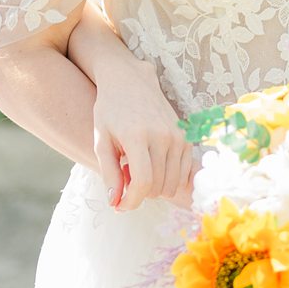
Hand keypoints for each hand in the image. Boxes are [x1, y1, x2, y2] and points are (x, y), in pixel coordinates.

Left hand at [89, 63, 193, 212]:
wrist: (131, 81)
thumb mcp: (101, 141)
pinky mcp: (187, 137)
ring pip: (172, 183)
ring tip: (138, 170)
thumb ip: (109, 173)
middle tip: (125, 179)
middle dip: (140, 193)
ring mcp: (178, 136)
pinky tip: (153, 166)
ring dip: (155, 187)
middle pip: (158, 186)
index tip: (120, 206)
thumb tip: (116, 202)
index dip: (131, 201)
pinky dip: (169, 179)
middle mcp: (162, 136)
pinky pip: (184, 173)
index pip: (142, 182)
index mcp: (137, 136)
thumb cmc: (110, 111)